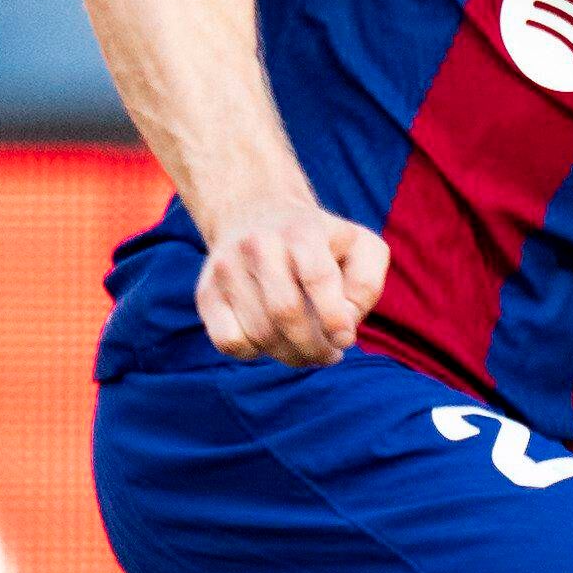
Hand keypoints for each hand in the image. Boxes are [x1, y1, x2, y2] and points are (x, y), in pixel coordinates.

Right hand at [196, 198, 391, 365]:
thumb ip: (366, 284)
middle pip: (286, 312)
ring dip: (290, 355)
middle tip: (329, 355)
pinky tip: (271, 342)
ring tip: (307, 350)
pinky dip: (255, 353)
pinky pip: (229, 342)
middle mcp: (259, 244)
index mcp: (301, 231)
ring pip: (260, 333)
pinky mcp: (206, 292)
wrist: (255, 216)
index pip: (318, 278)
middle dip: (314, 346)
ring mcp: (227, 267)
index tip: (345, 340)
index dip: (335, 318)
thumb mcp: (358, 246)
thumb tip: (346, 323)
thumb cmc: (319, 243)